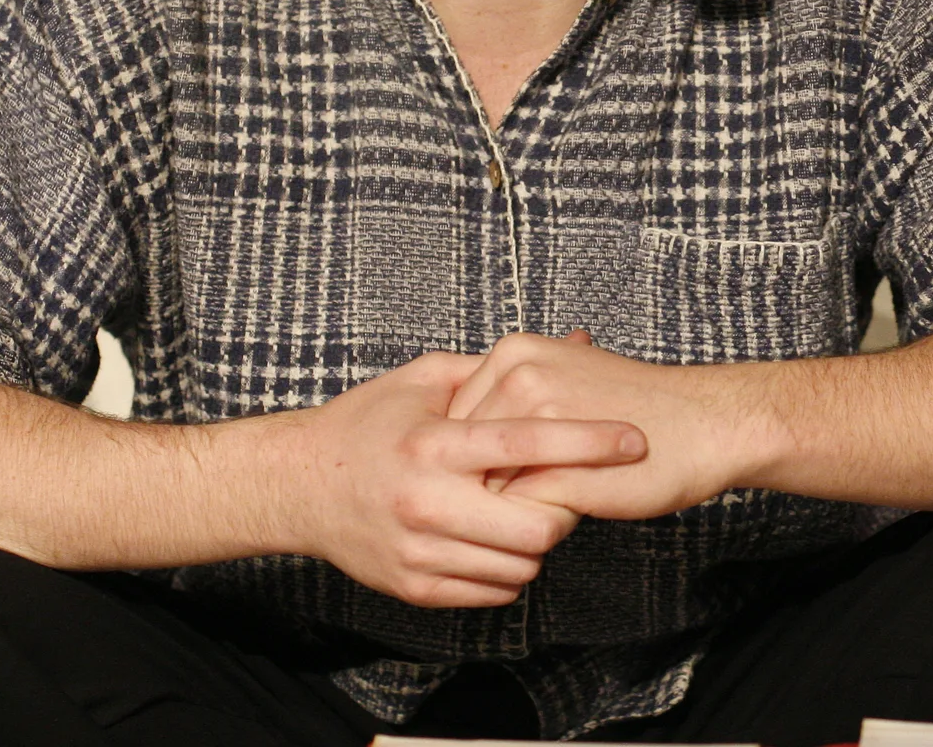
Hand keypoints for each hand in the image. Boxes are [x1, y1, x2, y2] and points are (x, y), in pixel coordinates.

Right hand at [285, 352, 646, 607]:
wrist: (296, 485)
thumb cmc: (368, 423)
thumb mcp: (424, 380)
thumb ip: (495, 368)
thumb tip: (570, 341)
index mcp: (432, 444)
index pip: (528, 445)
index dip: (589, 442)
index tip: (635, 439)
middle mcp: (425, 502)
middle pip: (536, 526)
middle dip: (569, 509)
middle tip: (573, 489)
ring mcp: (419, 551)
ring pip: (521, 566)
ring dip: (540, 540)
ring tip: (530, 510)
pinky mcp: (414, 586)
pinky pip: (493, 590)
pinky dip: (510, 567)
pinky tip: (499, 537)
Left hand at [448, 331, 757, 521]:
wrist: (709, 424)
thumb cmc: (641, 407)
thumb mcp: (566, 375)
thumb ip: (512, 394)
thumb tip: (456, 433)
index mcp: (514, 352)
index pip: (453, 419)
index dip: (472, 454)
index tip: (497, 467)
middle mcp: (518, 378)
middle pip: (460, 455)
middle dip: (482, 480)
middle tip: (520, 488)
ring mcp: (536, 425)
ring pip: (482, 486)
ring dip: (505, 504)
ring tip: (548, 496)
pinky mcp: (557, 473)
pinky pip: (515, 513)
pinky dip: (530, 521)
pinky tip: (567, 509)